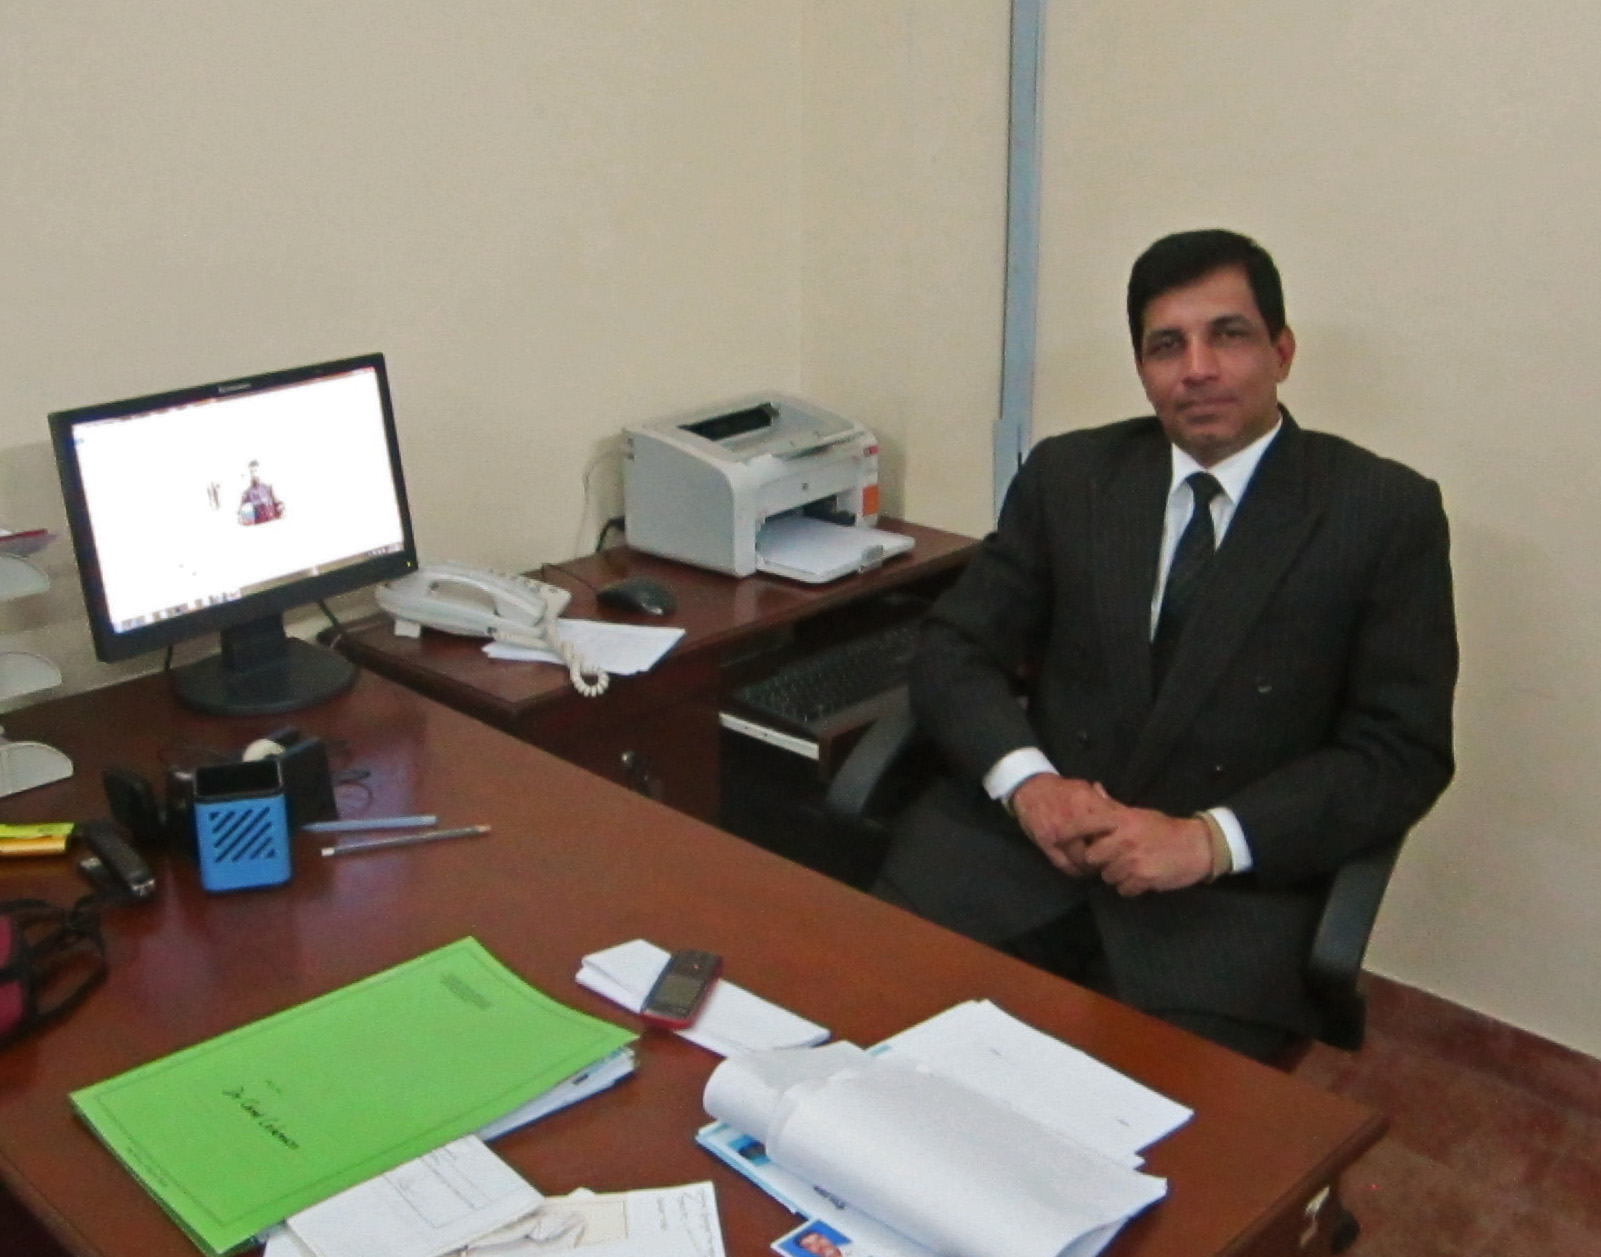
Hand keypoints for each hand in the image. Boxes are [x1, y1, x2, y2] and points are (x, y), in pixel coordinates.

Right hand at [1010, 774, 1116, 874]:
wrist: (1030, 789)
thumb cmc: (1061, 790)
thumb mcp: (1085, 790)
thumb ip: (1105, 803)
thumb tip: (1127, 815)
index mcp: (1085, 803)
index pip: (1109, 826)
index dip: (1120, 838)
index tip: (1126, 844)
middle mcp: (1072, 819)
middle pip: (1098, 847)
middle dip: (1107, 856)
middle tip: (1114, 860)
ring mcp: (1058, 834)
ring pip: (1082, 860)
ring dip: (1092, 866)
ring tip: (1099, 865)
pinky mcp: (1046, 844)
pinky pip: (1065, 865)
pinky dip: (1076, 870)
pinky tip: (1082, 868)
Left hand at [1081, 808, 1212, 895]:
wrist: (1197, 846)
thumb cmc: (1165, 828)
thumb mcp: (1138, 813)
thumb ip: (1113, 805)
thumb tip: (1094, 788)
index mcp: (1122, 819)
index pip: (1087, 826)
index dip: (1076, 834)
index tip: (1073, 839)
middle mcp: (1124, 839)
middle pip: (1091, 857)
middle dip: (1098, 861)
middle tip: (1110, 860)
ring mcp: (1133, 860)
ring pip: (1107, 876)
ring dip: (1116, 875)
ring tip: (1130, 868)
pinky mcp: (1144, 878)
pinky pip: (1123, 889)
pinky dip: (1130, 887)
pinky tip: (1140, 878)